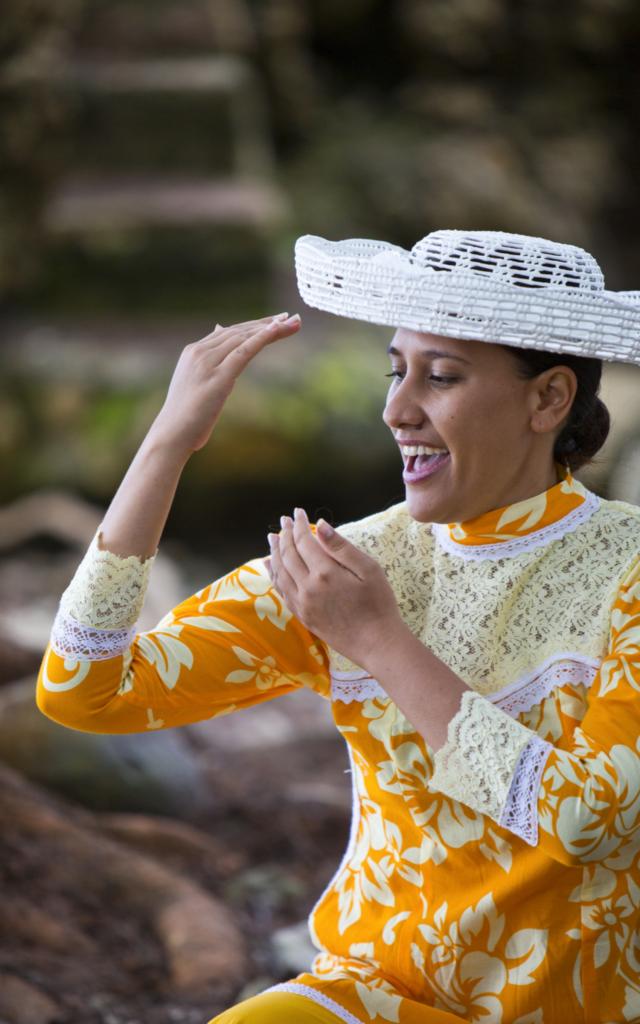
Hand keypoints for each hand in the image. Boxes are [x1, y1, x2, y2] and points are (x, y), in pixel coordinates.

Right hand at [150, 312, 300, 454]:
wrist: (171, 433)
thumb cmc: (185, 414)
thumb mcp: (197, 382)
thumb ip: (209, 360)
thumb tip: (218, 330)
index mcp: (193, 351)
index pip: (229, 331)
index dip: (254, 325)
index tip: (275, 321)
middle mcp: (199, 352)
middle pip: (240, 331)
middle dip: (268, 323)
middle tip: (292, 317)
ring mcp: (207, 363)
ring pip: (244, 338)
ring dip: (272, 328)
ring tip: (294, 322)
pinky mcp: (219, 377)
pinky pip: (244, 351)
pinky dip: (262, 338)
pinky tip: (276, 329)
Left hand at [265, 508, 404, 670]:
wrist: (376, 643)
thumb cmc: (379, 604)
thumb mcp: (368, 569)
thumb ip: (341, 547)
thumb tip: (320, 525)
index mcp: (325, 573)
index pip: (303, 542)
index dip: (298, 525)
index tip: (297, 512)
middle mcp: (307, 588)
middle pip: (288, 555)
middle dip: (284, 535)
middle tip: (283, 521)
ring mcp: (302, 604)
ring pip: (280, 573)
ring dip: (275, 552)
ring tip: (272, 538)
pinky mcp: (302, 616)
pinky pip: (281, 591)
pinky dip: (274, 575)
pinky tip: (271, 566)